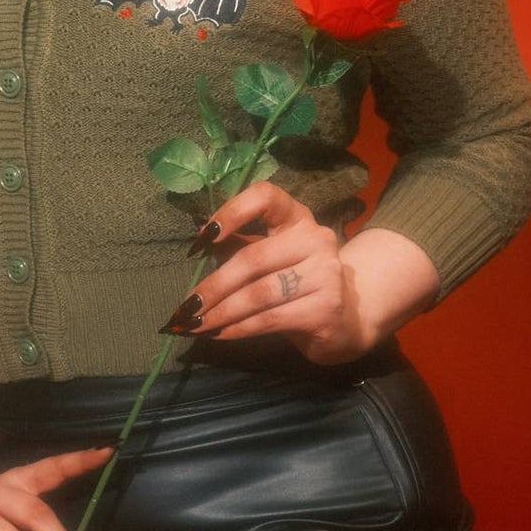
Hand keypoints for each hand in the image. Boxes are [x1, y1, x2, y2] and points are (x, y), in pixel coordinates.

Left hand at [162, 180, 370, 364]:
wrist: (345, 321)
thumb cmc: (297, 285)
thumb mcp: (270, 261)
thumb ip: (240, 248)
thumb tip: (197, 246)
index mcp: (297, 218)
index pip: (266, 196)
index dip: (232, 211)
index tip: (204, 237)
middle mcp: (316, 239)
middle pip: (253, 258)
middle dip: (214, 286)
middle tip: (185, 307)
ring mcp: (325, 273)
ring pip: (259, 293)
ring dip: (221, 312)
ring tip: (196, 325)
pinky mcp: (325, 308)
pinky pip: (270, 318)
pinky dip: (239, 328)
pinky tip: (220, 334)